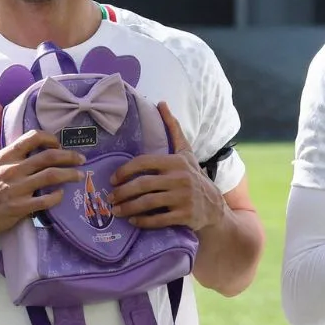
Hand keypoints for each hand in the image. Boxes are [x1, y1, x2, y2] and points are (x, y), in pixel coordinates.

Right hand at [0, 104, 85, 239]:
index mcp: (6, 156)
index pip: (33, 138)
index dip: (50, 138)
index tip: (58, 144)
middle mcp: (14, 170)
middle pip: (49, 157)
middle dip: (69, 156)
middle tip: (80, 159)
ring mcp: (18, 189)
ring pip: (51, 176)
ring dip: (70, 174)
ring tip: (79, 175)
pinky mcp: (21, 207)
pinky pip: (46, 200)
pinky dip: (57, 196)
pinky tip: (61, 194)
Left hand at [108, 102, 224, 231]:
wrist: (215, 208)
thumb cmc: (194, 176)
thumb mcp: (186, 152)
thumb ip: (173, 129)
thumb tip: (162, 103)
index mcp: (176, 161)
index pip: (143, 162)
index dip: (125, 171)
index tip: (113, 179)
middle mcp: (180, 178)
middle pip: (142, 184)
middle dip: (122, 192)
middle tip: (110, 198)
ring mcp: (183, 198)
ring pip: (148, 203)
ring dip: (128, 208)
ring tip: (116, 211)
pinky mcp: (185, 215)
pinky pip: (159, 219)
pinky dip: (143, 221)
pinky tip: (133, 221)